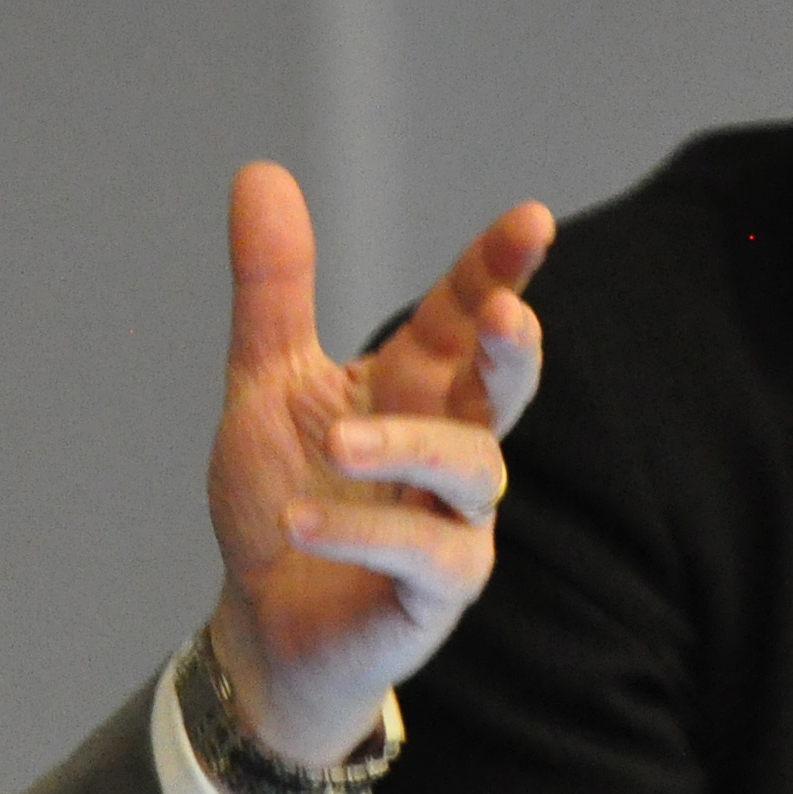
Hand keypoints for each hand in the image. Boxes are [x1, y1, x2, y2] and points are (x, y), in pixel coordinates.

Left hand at [202, 162, 552, 784]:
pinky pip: (423, 553)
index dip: (499, 268)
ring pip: (468, 469)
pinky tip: (301, 522)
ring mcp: (453, 519)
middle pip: (502, 387)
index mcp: (415, 384)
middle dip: (513, 350)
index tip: (532, 221)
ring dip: (407, 449)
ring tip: (337, 444)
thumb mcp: (267, 383)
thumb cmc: (283, 496)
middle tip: (509, 315)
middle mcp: (448, 444)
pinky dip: (365, 531)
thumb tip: (260, 171)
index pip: (467, 315)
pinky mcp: (437, 591)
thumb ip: (274, 289)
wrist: (261, 622)